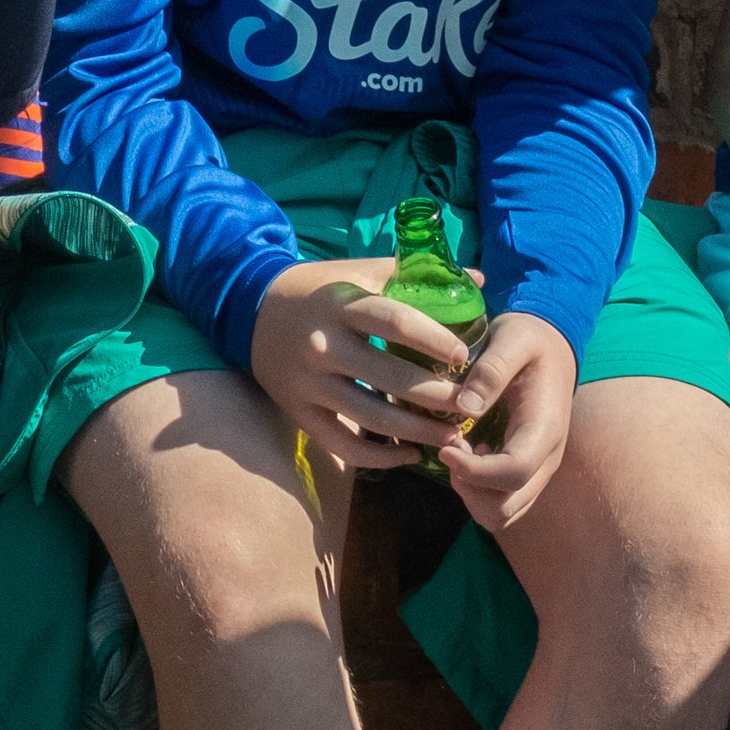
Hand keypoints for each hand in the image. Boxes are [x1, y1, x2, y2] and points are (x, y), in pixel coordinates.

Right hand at [248, 255, 482, 468]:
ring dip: (418, 432)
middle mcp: (324, 344)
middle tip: (470, 404)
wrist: (252, 309)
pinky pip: (345, 445)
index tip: (465, 356)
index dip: (434, 340)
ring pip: (373, 418)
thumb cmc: (319, 289)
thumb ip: (413, 274)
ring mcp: (310, 383)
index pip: (395, 321)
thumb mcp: (357, 271)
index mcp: (341, 303)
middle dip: (438, 396)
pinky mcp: (300, 412)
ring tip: (454, 436)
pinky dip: (381, 457)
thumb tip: (477, 278)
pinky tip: (409, 454)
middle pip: (390, 377)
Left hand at [438, 312, 577, 533]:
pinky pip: (500, 501)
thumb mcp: (512, 338)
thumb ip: (492, 370)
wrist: (552, 346)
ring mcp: (537, 469)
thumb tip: (465, 407)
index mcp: (545, 429)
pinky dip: (476, 488)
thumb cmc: (530, 339)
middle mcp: (546, 459)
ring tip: (457, 448)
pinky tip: (467, 451)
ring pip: (502, 513)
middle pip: (507, 507)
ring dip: (471, 491)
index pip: (514, 473)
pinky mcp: (525, 470)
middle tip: (448, 446)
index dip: (475, 471)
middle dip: (469, 487)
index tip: (444, 448)